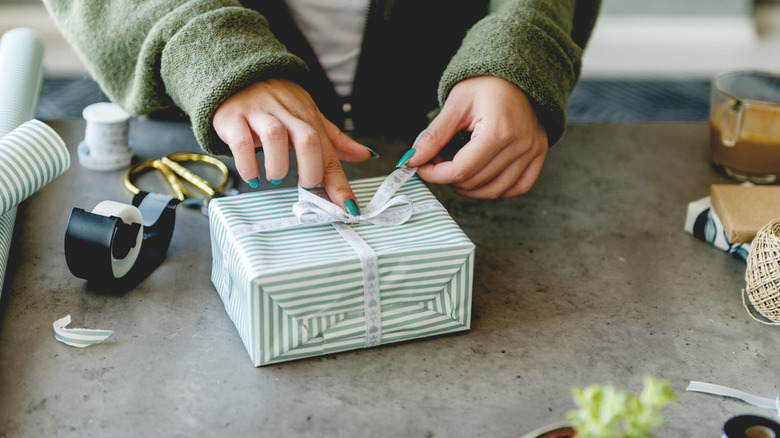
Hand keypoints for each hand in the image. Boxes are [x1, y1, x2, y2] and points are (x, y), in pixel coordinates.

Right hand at [212, 79, 369, 212]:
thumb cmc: (276, 101)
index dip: (339, 183)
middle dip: (311, 170)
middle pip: (307, 139)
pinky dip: (248, 164)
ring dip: (278, 166)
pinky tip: (253, 176)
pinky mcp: (233, 118)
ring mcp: (259, 115)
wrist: (238, 75)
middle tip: (306, 187)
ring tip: (276, 178)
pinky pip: (241, 141)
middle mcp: (286, 114)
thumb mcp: (308, 115)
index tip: (348, 208)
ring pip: (275, 136)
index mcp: (308, 117)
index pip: (329, 152)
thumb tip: (365, 154)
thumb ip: (334, 139)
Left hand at [407, 76, 547, 198]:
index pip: (461, 169)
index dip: (436, 175)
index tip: (421, 168)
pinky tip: (481, 179)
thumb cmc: (487, 82)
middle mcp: (519, 144)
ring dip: (470, 189)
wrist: (515, 72)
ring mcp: (532, 151)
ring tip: (456, 172)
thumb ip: (434, 135)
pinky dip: (498, 190)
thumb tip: (413, 158)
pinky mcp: (539, 153)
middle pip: (476, 182)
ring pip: (496, 191)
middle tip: (436, 164)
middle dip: (449, 179)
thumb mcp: (455, 105)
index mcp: (498, 130)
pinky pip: (519, 187)